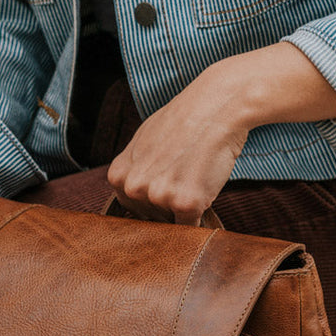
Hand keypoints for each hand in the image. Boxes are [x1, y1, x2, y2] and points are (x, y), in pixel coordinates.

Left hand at [107, 42, 335, 223]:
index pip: (132, 210)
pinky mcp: (186, 204)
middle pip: (152, 219)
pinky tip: (205, 188)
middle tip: (185, 176)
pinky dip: (201, 217)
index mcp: (118, 176)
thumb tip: (133, 197)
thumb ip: (134, 172)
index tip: (167, 186)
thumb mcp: (142, 143)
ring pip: (172, 224)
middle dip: (169, 207)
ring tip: (195, 174)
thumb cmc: (184, 121)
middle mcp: (134, 188)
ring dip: (186, 208)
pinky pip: (192, 228)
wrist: (216, 107)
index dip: (153, 202)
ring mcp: (159, 197)